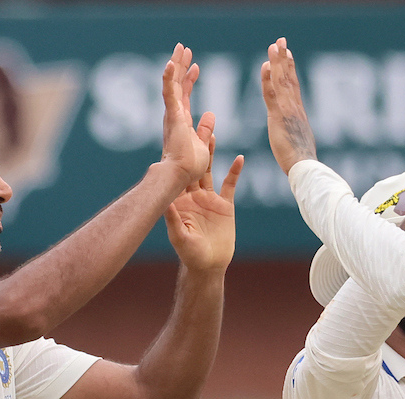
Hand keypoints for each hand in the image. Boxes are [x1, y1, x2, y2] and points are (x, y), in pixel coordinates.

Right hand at [161, 43, 210, 183]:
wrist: (180, 176)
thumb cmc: (190, 167)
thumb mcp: (203, 144)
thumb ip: (204, 130)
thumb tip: (211, 114)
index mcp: (181, 122)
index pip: (185, 95)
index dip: (189, 79)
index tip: (196, 66)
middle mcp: (174, 115)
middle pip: (177, 85)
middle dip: (181, 66)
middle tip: (184, 48)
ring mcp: (171, 115)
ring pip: (172, 84)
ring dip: (176, 65)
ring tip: (181, 48)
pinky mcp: (172, 117)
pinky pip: (169, 94)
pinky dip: (169, 78)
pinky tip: (172, 63)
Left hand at [165, 115, 244, 272]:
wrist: (209, 266)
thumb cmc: (190, 255)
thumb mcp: (180, 237)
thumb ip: (173, 219)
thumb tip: (165, 202)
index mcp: (180, 200)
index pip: (177, 174)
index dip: (176, 156)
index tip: (173, 137)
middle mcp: (193, 196)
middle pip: (194, 166)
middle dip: (194, 146)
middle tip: (194, 125)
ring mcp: (209, 199)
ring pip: (210, 170)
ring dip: (211, 152)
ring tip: (212, 132)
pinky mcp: (225, 205)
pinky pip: (230, 185)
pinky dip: (235, 172)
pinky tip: (239, 158)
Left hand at [260, 37, 317, 174]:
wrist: (305, 168)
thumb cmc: (302, 162)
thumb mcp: (300, 143)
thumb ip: (296, 134)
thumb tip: (298, 136)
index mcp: (298, 113)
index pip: (294, 86)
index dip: (290, 68)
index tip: (288, 53)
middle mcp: (295, 107)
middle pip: (289, 78)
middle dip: (285, 58)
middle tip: (281, 41)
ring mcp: (287, 110)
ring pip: (282, 81)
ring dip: (278, 62)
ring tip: (274, 45)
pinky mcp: (279, 117)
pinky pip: (272, 94)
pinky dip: (269, 79)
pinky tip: (266, 65)